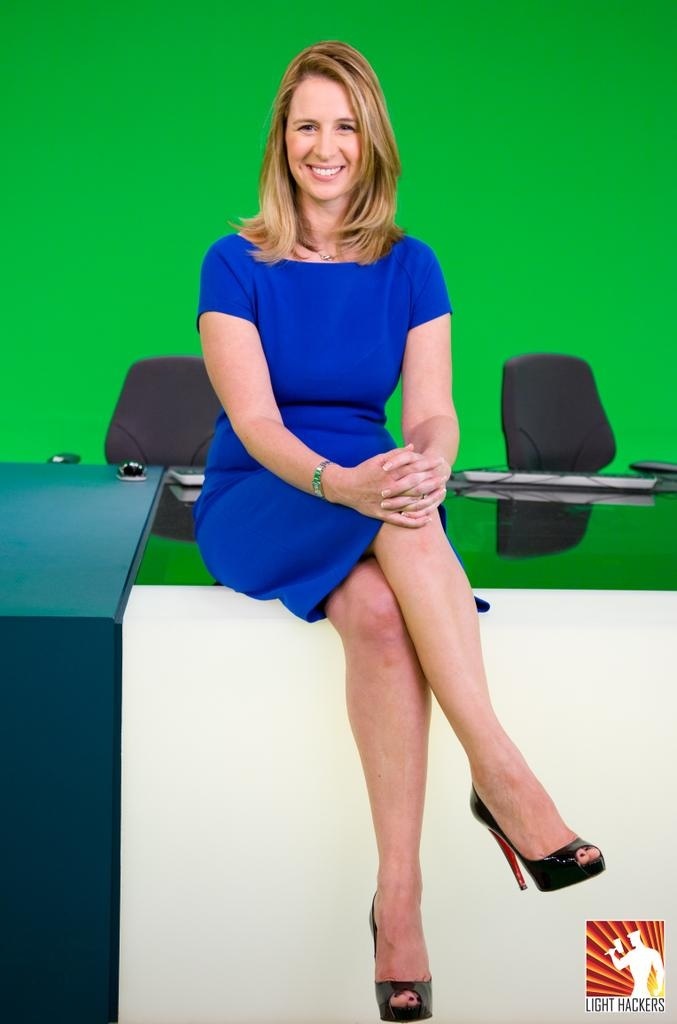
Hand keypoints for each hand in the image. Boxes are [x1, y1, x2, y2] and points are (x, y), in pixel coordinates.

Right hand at [323, 444, 448, 527]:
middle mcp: (389, 488)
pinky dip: (415, 521)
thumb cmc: (363, 471)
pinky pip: (401, 520)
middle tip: (444, 478)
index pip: (413, 468)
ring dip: (428, 500)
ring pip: (411, 503)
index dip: (428, 465)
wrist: (343, 487)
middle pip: (415, 485)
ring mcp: (386, 503)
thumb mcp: (378, 459)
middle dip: (432, 482)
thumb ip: (396, 454)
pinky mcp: (382, 515)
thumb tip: (413, 448)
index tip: (440, 462)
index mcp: (388, 473)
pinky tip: (428, 519)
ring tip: (441, 495)